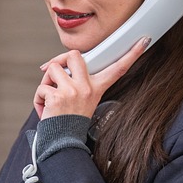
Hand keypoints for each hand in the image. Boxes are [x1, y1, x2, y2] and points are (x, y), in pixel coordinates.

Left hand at [34, 36, 149, 119]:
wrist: (63, 142)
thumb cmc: (70, 121)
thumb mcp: (82, 100)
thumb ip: (77, 83)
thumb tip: (56, 67)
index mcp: (96, 88)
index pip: (117, 69)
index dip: (132, 54)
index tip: (144, 40)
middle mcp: (87, 88)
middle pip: (74, 55)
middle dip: (60, 59)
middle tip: (55, 73)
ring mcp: (73, 91)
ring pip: (52, 69)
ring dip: (45, 82)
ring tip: (50, 97)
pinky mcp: (57, 96)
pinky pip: (41, 88)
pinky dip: (38, 99)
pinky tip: (45, 110)